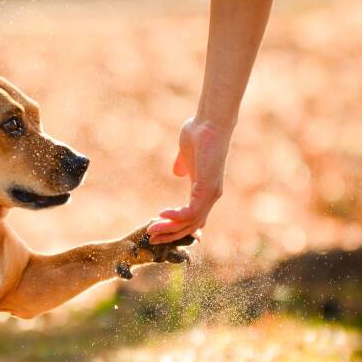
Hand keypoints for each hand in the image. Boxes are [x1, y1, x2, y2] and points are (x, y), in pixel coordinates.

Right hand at [147, 117, 232, 243]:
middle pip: (190, 226)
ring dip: (168, 228)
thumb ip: (183, 165)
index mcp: (204, 190)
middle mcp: (210, 196)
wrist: (209, 123)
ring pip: (189, 223)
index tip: (157, 228)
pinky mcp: (208, 189)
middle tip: (151, 238)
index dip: (176, 226)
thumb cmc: (198, 133)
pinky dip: (175, 216)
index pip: (192, 218)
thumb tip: (178, 171)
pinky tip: (161, 213)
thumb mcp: (186, 155)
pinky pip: (191, 212)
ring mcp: (211, 194)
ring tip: (151, 230)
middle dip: (169, 234)